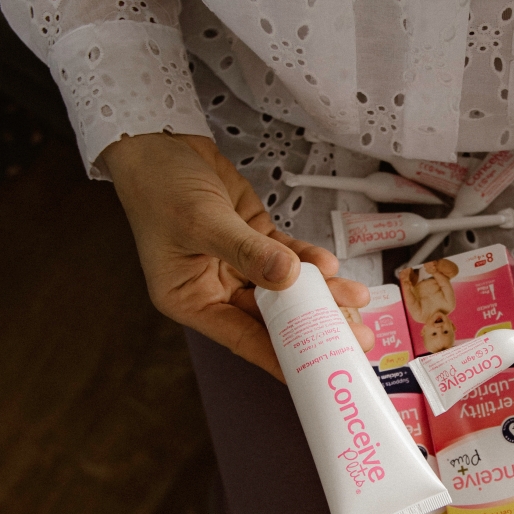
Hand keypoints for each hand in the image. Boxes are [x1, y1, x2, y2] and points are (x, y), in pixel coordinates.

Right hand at [100, 132, 371, 380]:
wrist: (157, 141)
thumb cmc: (158, 185)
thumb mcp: (201, 220)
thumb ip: (248, 250)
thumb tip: (288, 276)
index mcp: (189, 299)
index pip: (243, 338)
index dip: (282, 357)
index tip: (317, 372)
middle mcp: (212, 288)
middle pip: (270, 317)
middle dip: (313, 326)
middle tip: (353, 337)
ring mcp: (234, 264)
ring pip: (284, 289)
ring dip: (320, 293)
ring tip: (356, 299)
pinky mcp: (251, 239)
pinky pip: (286, 256)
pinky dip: (309, 262)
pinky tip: (331, 266)